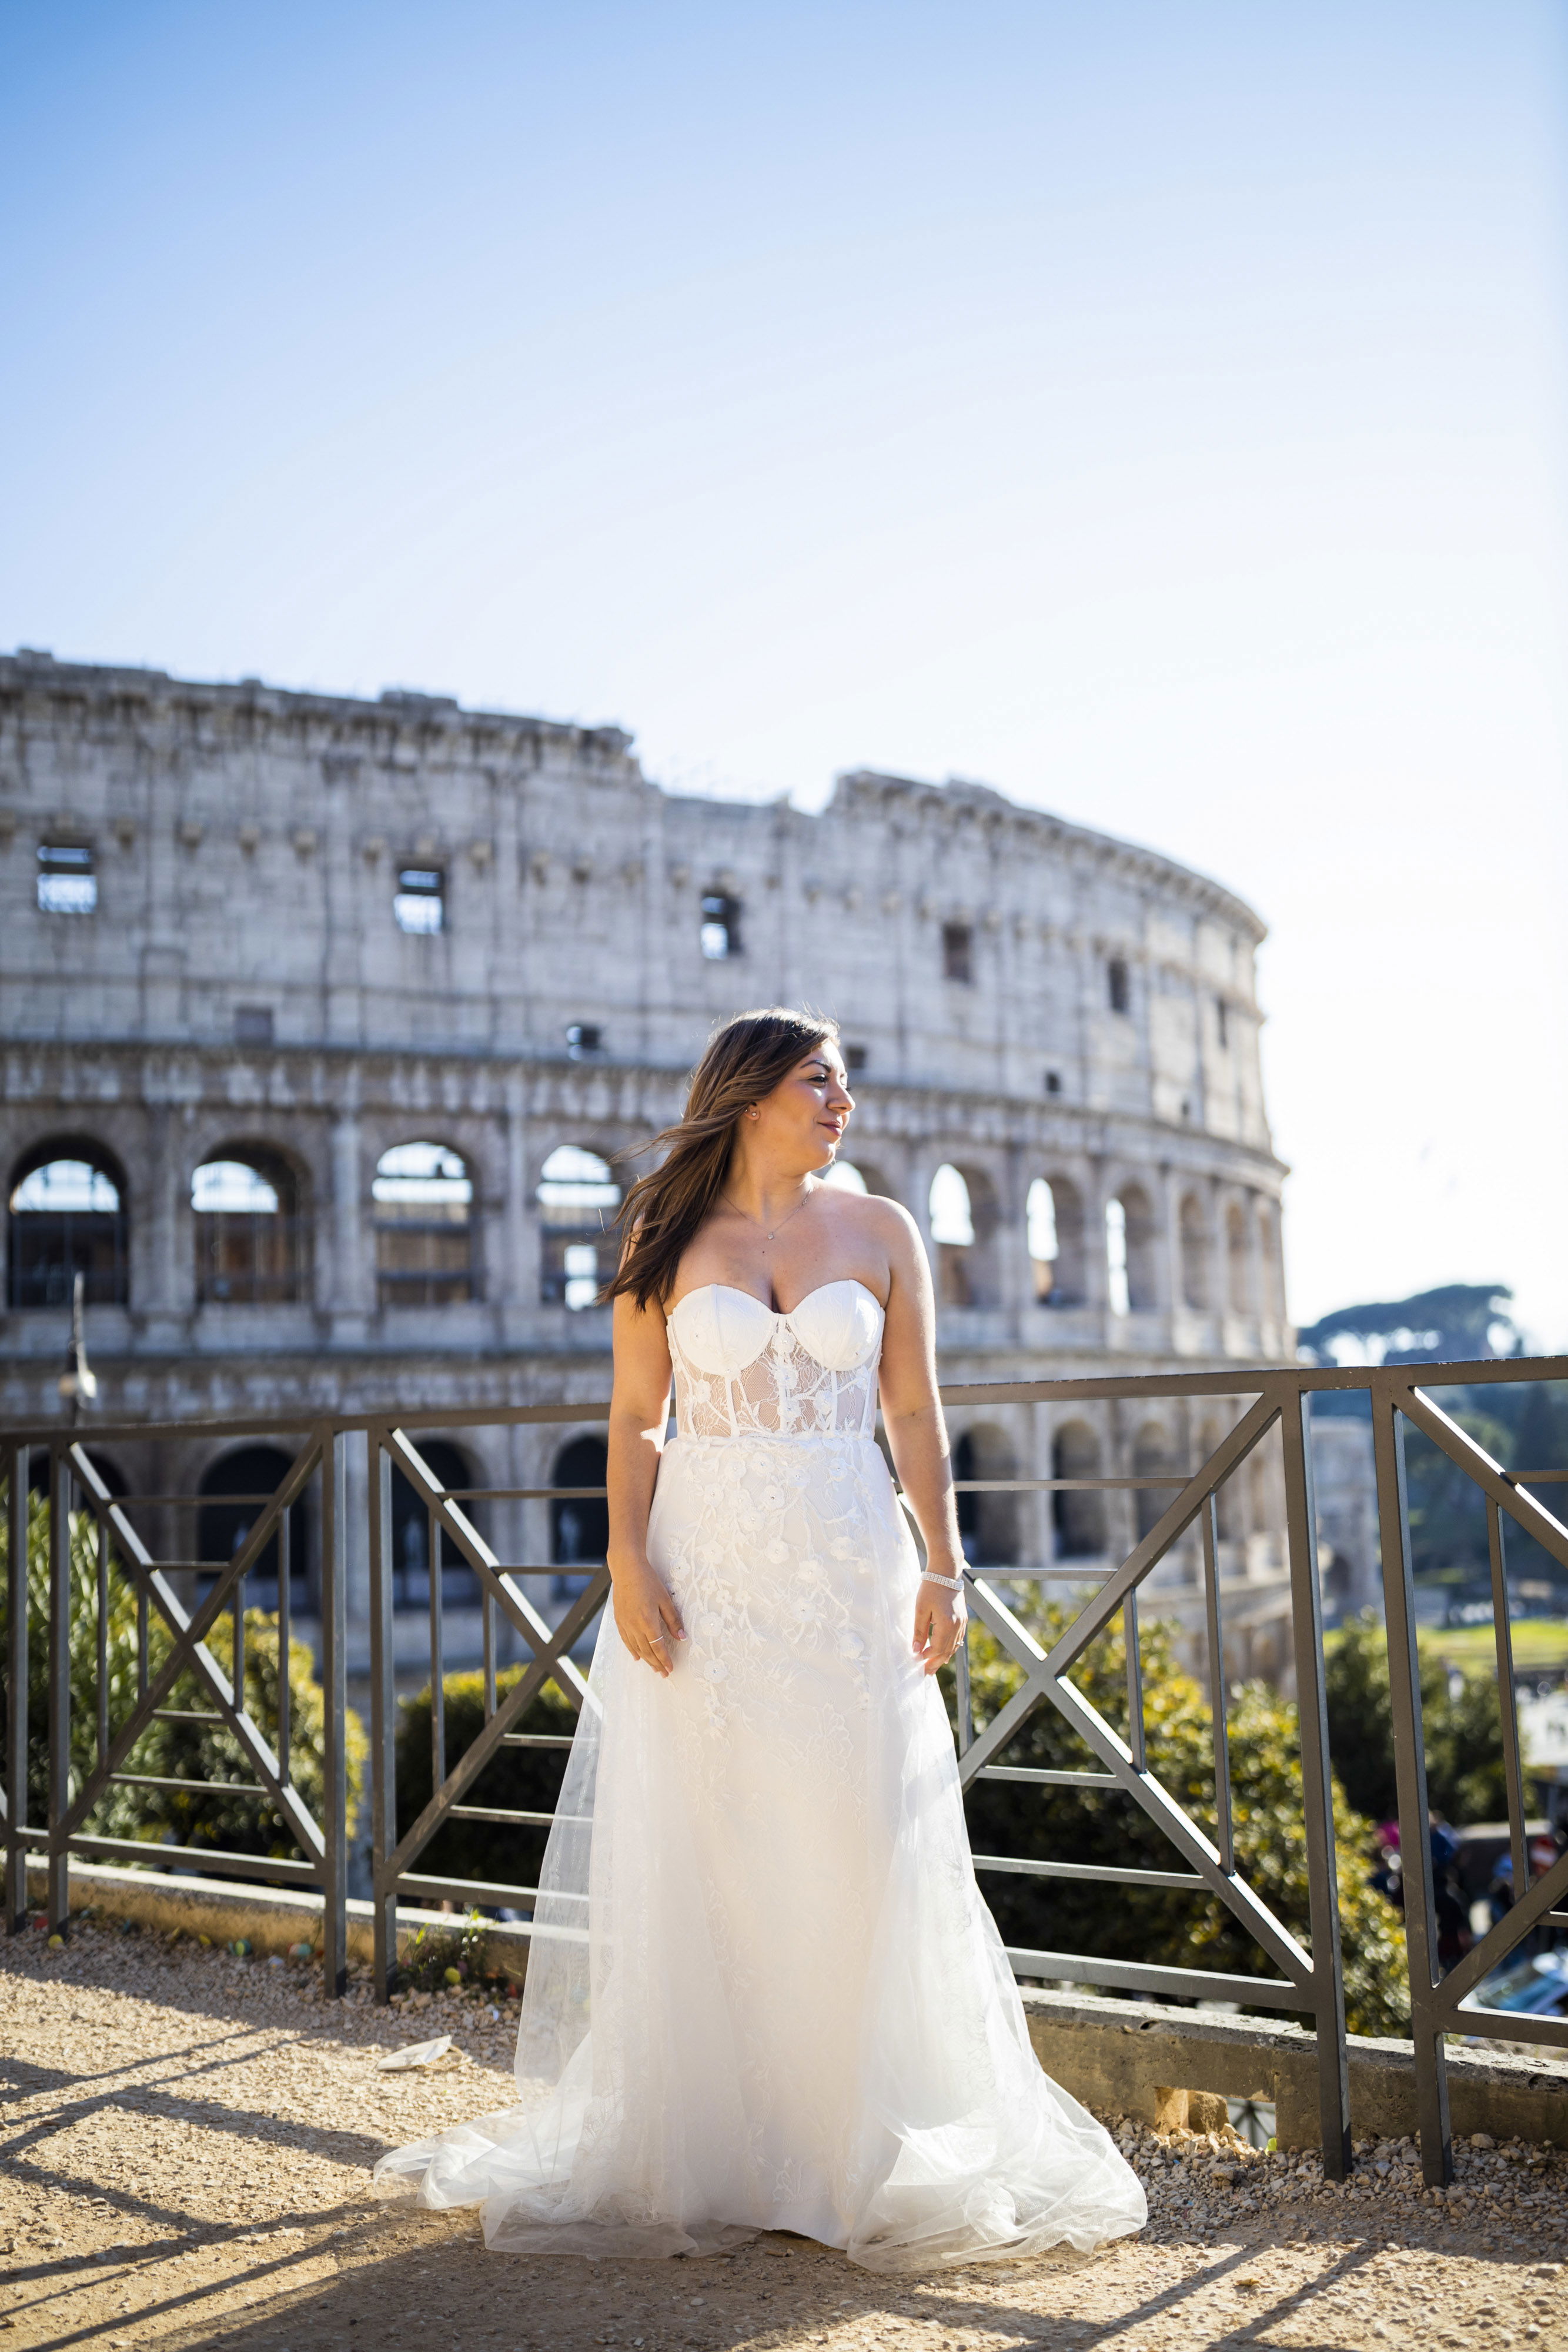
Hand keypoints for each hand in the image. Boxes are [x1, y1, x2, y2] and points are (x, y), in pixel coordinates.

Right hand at [610, 1554, 684, 1676]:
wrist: (627, 1569)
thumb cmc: (648, 1582)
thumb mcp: (665, 1600)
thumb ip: (673, 1621)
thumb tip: (682, 1638)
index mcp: (648, 1621)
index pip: (657, 1647)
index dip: (664, 1660)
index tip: (670, 1669)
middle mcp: (635, 1626)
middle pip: (646, 1651)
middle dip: (656, 1664)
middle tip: (664, 1673)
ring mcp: (625, 1624)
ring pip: (636, 1648)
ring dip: (646, 1660)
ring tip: (654, 1668)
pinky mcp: (619, 1620)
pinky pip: (626, 1640)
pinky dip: (632, 1650)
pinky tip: (637, 1657)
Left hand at [913, 1576, 966, 1675]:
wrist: (946, 1572)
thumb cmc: (931, 1588)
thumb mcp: (920, 1610)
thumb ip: (918, 1631)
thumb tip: (915, 1650)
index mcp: (947, 1624)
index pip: (936, 1648)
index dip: (926, 1657)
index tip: (917, 1662)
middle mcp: (957, 1626)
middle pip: (946, 1651)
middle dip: (935, 1663)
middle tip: (926, 1673)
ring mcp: (962, 1623)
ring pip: (953, 1647)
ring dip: (943, 1657)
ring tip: (933, 1666)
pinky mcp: (963, 1619)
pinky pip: (957, 1640)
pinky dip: (950, 1648)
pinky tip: (943, 1653)